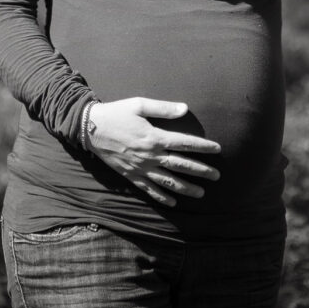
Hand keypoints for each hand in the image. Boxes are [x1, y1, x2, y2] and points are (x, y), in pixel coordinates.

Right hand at [86, 97, 220, 206]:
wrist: (91, 128)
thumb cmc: (117, 113)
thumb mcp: (139, 105)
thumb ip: (163, 108)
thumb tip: (185, 108)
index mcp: (154, 137)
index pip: (185, 143)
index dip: (203, 146)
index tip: (218, 149)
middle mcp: (150, 155)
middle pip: (181, 165)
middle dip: (201, 171)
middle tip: (217, 176)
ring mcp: (141, 168)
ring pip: (168, 181)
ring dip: (186, 188)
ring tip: (201, 193)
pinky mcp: (131, 175)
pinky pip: (149, 189)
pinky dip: (162, 197)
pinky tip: (174, 202)